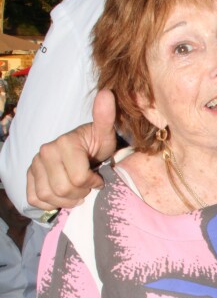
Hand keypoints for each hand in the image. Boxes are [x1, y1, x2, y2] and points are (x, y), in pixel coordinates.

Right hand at [26, 89, 117, 210]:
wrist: (83, 147)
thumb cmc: (97, 143)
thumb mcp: (106, 132)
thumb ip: (106, 117)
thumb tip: (107, 94)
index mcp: (64, 143)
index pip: (79, 178)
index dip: (93, 183)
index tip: (99, 178)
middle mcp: (45, 152)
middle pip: (63, 189)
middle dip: (81, 193)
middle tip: (88, 186)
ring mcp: (34, 164)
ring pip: (48, 196)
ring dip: (66, 200)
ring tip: (78, 192)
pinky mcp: (29, 175)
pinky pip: (34, 198)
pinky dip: (49, 203)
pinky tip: (62, 196)